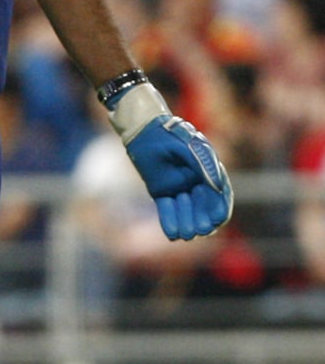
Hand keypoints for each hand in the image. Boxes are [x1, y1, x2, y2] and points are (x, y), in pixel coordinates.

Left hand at [107, 81, 233, 240]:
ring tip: (185, 234)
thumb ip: (204, 164)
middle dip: (202, 219)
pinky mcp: (161, 191)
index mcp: (208, 170)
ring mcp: (178, 187)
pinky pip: (167, 209)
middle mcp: (195, 181)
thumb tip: (218, 187)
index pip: (219, 194)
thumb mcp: (189, 146)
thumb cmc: (170, 133)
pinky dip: (169, 221)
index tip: (217, 220)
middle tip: (200, 231)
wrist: (143, 129)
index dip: (219, 207)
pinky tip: (171, 233)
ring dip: (186, 222)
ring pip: (185, 210)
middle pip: (203, 206)